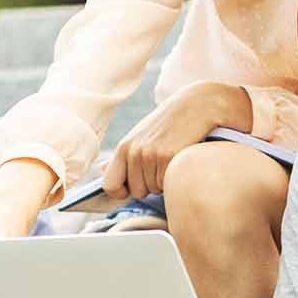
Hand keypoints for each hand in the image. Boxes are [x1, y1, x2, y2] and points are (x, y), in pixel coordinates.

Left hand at [104, 82, 248, 199]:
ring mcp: (150, 155)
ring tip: (171, 160)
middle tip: (161, 165)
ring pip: (154, 190)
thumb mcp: (141, 135)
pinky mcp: (168, 157)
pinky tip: (179, 160)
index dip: (122, 192)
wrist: (196, 105)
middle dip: (149, 185)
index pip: (110, 185)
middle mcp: (133, 152)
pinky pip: (167, 184)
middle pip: (137, 192)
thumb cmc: (168, 124)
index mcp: (123, 147)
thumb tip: (100, 170)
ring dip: (164, 181)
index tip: (134, 186)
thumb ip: (122, 156)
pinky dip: (174, 177)